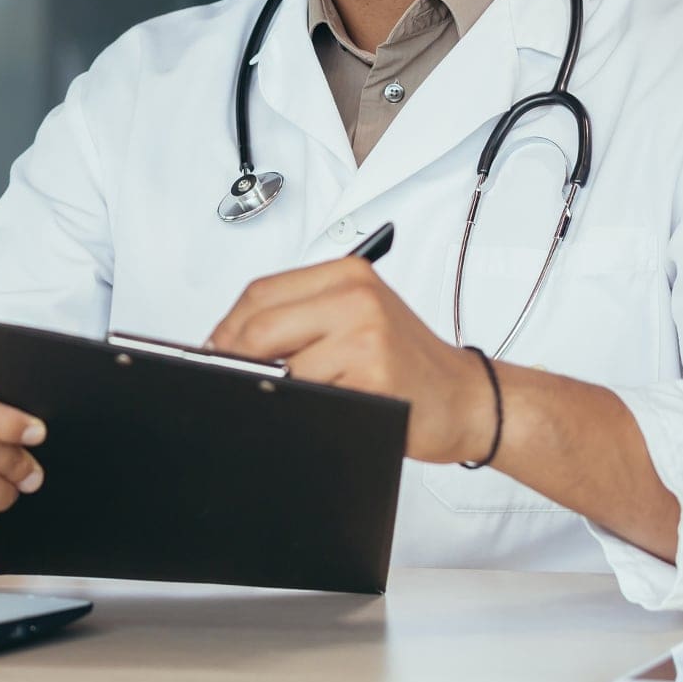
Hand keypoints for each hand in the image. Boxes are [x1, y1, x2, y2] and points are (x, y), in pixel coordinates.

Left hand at [206, 257, 492, 463]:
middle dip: (235, 360)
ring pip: (279, 366)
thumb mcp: (357, 319)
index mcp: (348, 274)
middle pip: (259, 326)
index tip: (216, 352)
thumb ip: (300, 319)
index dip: (227, 328)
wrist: (466, 398)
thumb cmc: (407, 363)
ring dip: (274, 390)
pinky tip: (325, 406)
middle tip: (234, 381)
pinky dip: (304, 406)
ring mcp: (365, 333)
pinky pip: (308, 395)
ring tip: (297, 394)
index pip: (260, 293)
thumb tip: (228, 343)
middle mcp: (357, 295)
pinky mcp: (371, 374)